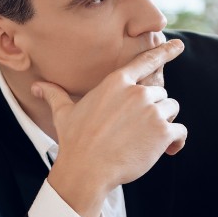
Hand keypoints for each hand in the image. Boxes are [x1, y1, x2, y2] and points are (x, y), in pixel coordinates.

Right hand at [33, 39, 187, 216]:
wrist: (86, 170)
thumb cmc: (74, 141)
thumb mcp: (63, 113)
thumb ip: (54, 94)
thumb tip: (36, 86)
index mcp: (116, 83)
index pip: (145, 61)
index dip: (164, 52)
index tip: (179, 46)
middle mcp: (137, 93)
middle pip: (159, 93)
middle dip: (153, 109)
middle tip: (136, 129)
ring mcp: (151, 111)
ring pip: (171, 110)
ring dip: (164, 123)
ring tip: (148, 140)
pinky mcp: (163, 132)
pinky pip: (180, 131)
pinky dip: (177, 141)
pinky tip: (168, 151)